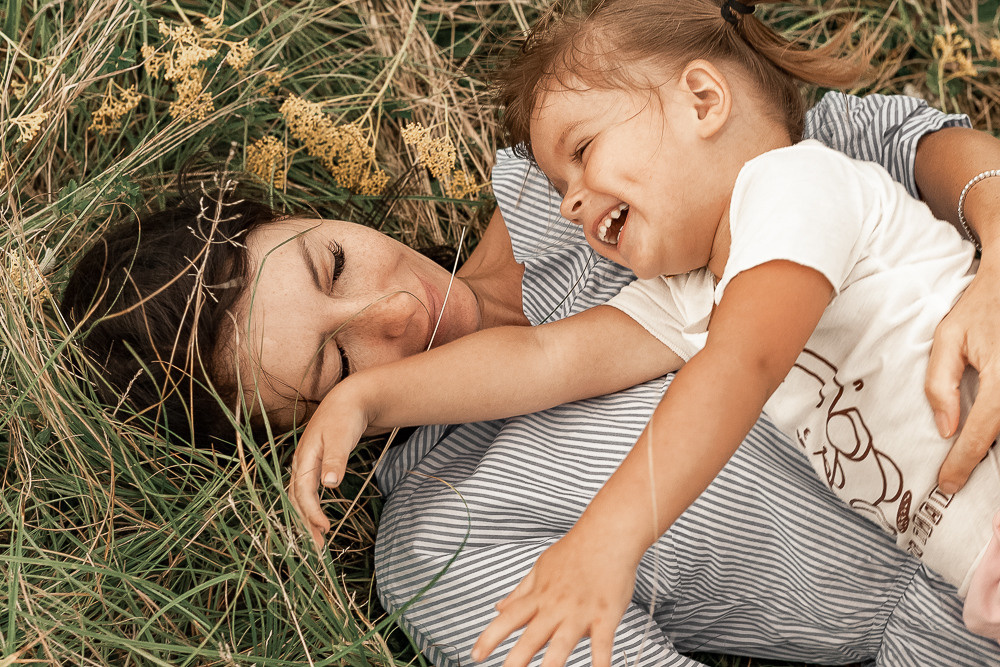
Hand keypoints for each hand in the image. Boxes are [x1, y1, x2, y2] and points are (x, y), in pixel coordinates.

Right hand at [288, 387, 369, 545]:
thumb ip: (335, 460)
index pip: (302, 492)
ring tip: (317, 540)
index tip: (324, 529)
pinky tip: (318, 519)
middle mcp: (301, 462)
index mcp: (303, 457)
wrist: (351, 399)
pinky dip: (311, 508)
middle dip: (305, 524)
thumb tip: (329, 484)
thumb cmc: (345, 417)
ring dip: (307, 519)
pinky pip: (308, 492)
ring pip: (301, 497)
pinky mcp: (316, 464)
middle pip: (297, 499)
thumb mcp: (341, 437)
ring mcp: (307, 463)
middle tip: (318, 548)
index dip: (311, 512)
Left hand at [470, 528, 636, 666]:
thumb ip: (520, 592)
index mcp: (539, 595)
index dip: (490, 637)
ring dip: (552, 664)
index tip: (476, 655)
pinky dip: (600, 662)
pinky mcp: (605, 616)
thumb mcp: (540, 568)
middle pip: (532, 637)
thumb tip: (497, 608)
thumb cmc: (575, 551)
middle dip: (516, 660)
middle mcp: (556, 606)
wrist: (607, 534)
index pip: (509, 618)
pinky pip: (602, 643)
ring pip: (563, 643)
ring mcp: (580, 612)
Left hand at [927, 253, 999, 492]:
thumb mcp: (949, 338)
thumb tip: (946, 428)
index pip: (981, 431)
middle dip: (990, 468)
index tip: (947, 483)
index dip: (962, 462)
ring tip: (985, 487)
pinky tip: (993, 448)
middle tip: (969, 492)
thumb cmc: (983, 306)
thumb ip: (940, 384)